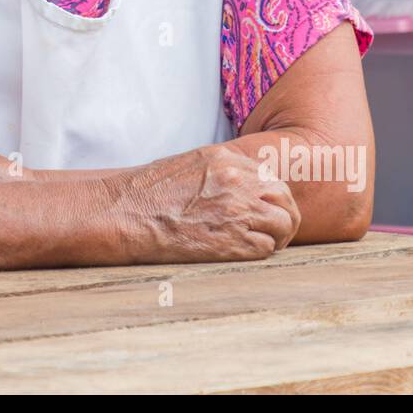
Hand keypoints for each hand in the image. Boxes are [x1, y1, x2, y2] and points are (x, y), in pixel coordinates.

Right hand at [117, 144, 300, 262]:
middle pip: (284, 198)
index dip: (271, 197)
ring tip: (264, 244)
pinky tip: (243, 253)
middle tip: (275, 231)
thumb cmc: (149, 194)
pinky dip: (261, 253)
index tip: (264, 210)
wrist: (128, 213)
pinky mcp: (234, 239)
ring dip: (278, 236)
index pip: (270, 176)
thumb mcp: (189, 167)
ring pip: (283, 223)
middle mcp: (239, 180)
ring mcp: (239, 209)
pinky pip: (267, 248)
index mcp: (227, 159)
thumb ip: (220, 173)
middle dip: (283, 216)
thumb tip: (240, 187)